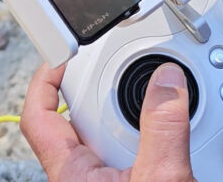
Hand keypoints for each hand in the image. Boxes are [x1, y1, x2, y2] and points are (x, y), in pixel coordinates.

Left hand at [21, 63, 195, 181]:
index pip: (38, 116)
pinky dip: (161, 142)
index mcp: (71, 175)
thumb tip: (165, 84)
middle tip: (143, 79)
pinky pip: (141, 156)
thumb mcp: (162, 180)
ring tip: (174, 116)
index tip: (65, 54)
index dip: (45, 79)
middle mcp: (84, 180)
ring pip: (118, 138)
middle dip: (116, 96)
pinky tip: (183, 143)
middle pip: (87, 118)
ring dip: (146, 122)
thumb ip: (163, 128)